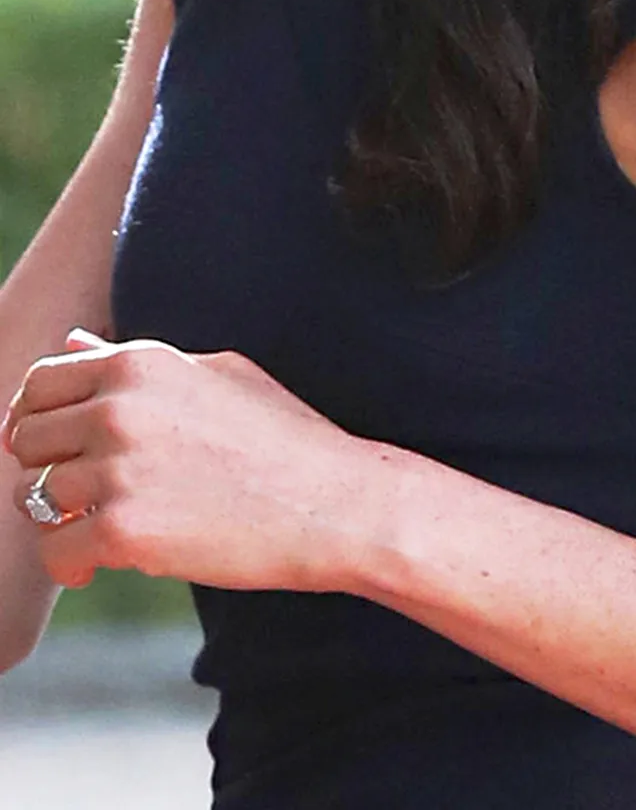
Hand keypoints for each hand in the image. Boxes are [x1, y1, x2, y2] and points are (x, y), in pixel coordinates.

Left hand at [4, 330, 370, 593]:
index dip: (37, 416)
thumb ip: (141, 362)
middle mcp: (120, 408)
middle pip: (25, 439)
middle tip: (90, 491)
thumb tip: (74, 342)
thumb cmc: (285, 437)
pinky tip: (107, 562)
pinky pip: (55, 552)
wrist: (335, 500)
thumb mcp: (219, 374)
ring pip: (35, 498)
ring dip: (66, 517)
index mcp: (141, 362)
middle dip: (50, 466)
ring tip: (111, 524)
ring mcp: (118, 468)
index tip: (56, 446)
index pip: (40, 382)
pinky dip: (75, 564)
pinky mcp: (122, 529)